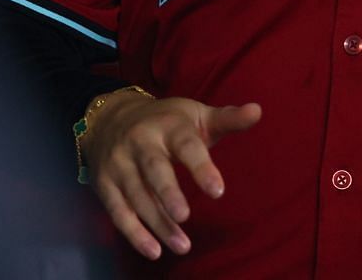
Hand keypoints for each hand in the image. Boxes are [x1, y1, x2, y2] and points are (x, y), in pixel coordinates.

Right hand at [82, 92, 261, 260]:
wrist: (111, 118)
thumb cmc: (168, 121)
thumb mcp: (197, 115)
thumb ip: (228, 119)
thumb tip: (258, 111)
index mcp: (169, 126)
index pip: (187, 146)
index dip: (201, 168)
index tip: (218, 191)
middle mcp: (140, 143)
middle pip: (154, 170)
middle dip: (168, 195)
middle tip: (186, 217)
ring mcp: (119, 165)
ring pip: (137, 197)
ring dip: (157, 223)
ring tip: (182, 246)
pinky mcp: (104, 184)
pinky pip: (118, 212)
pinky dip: (134, 233)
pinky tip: (154, 251)